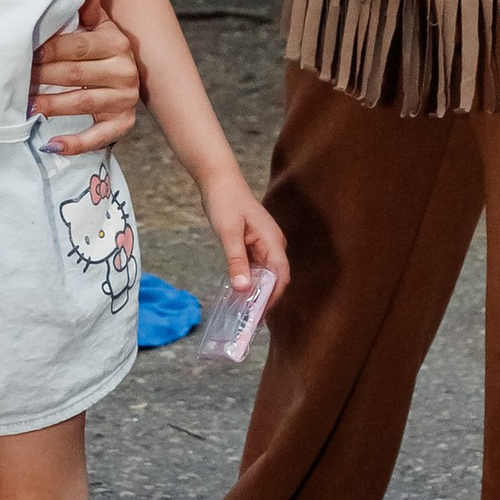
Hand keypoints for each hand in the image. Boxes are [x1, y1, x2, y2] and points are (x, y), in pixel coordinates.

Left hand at [31, 4, 142, 154]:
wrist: (137, 73)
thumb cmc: (104, 48)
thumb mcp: (100, 26)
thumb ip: (87, 9)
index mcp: (116, 44)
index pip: (75, 47)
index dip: (47, 50)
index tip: (23, 53)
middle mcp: (124, 71)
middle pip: (73, 75)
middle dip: (40, 77)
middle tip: (12, 80)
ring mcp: (124, 100)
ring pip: (80, 103)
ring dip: (49, 106)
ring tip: (24, 105)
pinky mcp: (122, 124)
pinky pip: (97, 137)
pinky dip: (74, 144)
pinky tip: (52, 144)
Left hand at [200, 168, 287, 307]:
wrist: (219, 180)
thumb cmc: (225, 202)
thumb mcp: (228, 233)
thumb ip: (236, 261)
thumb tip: (243, 288)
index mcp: (273, 241)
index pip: (280, 276)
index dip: (273, 297)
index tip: (260, 315)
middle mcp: (273, 244)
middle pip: (275, 278)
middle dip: (265, 298)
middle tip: (250, 320)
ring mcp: (264, 244)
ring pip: (265, 274)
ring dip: (257, 291)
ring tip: (244, 311)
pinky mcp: (254, 244)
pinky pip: (255, 267)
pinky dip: (249, 280)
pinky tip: (239, 292)